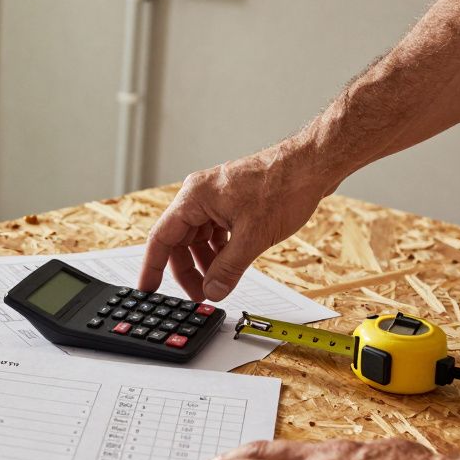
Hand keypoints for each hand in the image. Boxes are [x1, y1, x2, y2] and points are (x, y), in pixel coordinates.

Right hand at [138, 143, 334, 300]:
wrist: (312, 165)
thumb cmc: (283, 186)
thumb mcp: (253, 237)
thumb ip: (228, 268)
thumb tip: (213, 290)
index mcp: (194, 198)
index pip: (161, 237)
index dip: (152, 266)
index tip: (147, 288)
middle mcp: (199, 195)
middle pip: (179, 240)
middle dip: (188, 269)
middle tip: (199, 294)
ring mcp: (216, 197)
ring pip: (198, 237)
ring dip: (206, 261)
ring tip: (218, 282)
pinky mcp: (232, 201)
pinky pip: (215, 230)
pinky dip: (220, 250)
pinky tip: (231, 263)